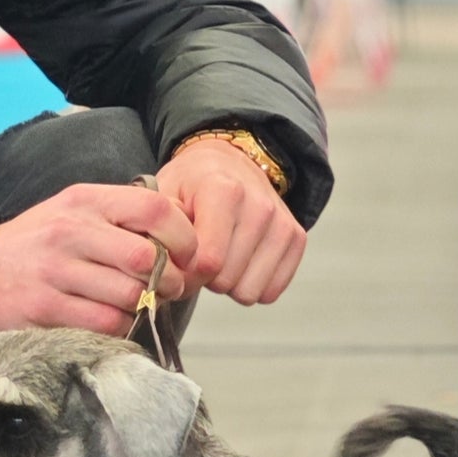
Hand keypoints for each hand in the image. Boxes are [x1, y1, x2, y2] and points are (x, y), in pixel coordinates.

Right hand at [0, 182, 197, 335]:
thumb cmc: (40, 243)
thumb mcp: (76, 212)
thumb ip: (123, 219)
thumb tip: (182, 239)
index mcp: (85, 200)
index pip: (153, 209)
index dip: (184, 237)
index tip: (188, 257)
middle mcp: (70, 230)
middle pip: (146, 259)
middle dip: (171, 281)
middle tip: (170, 290)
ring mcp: (55, 271)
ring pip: (129, 297)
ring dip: (144, 308)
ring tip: (138, 306)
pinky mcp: (45, 308)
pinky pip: (104, 325)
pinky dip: (120, 328)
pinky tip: (112, 321)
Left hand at [155, 137, 305, 304]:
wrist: (229, 164)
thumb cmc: (191, 186)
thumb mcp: (164, 197)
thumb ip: (160, 232)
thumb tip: (167, 272)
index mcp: (223, 191)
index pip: (208, 262)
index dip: (188, 273)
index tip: (182, 260)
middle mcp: (260, 205)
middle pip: (227, 281)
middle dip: (208, 278)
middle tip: (202, 256)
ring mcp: (282, 222)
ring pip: (249, 292)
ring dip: (231, 283)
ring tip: (222, 257)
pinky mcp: (297, 238)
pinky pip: (271, 291)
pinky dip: (253, 284)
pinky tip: (242, 261)